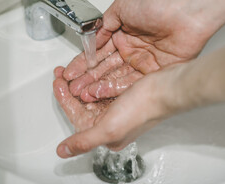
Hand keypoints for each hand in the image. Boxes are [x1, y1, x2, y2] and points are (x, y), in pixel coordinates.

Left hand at [54, 65, 176, 157]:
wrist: (167, 89)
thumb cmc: (143, 109)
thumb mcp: (109, 129)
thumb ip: (84, 141)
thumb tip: (63, 153)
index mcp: (106, 135)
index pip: (77, 116)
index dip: (64, 99)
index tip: (57, 82)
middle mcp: (111, 123)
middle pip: (83, 105)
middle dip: (71, 89)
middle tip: (61, 74)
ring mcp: (119, 108)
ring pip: (93, 95)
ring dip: (81, 82)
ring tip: (71, 70)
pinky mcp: (126, 95)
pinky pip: (104, 87)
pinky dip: (95, 79)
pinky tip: (90, 70)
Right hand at [64, 0, 211, 100]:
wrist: (184, 14)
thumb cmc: (156, 5)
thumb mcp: (121, 8)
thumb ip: (105, 25)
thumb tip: (92, 40)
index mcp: (123, 36)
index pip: (98, 53)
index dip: (83, 63)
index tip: (70, 73)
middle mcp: (132, 51)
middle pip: (105, 68)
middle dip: (87, 78)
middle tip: (72, 88)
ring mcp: (143, 64)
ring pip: (116, 77)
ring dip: (97, 86)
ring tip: (81, 93)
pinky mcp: (155, 74)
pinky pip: (131, 84)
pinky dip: (115, 88)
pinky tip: (99, 92)